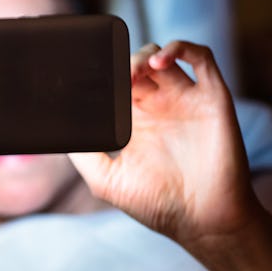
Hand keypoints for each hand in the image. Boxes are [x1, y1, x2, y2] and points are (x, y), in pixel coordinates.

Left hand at [69, 41, 259, 244]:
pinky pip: (201, 58)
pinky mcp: (212, 98)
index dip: (101, 73)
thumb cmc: (157, 204)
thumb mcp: (106, 178)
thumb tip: (59, 128)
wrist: (203, 222)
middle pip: (136, 64)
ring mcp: (186, 99)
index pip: (115, 81)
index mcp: (135, 120)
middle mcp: (161, 105)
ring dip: (143, 56)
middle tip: (107, 79)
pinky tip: (158, 63)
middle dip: (119, 64)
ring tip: (130, 75)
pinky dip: (181, 48)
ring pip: (164, 56)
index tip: (80, 74)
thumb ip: (82, 151)